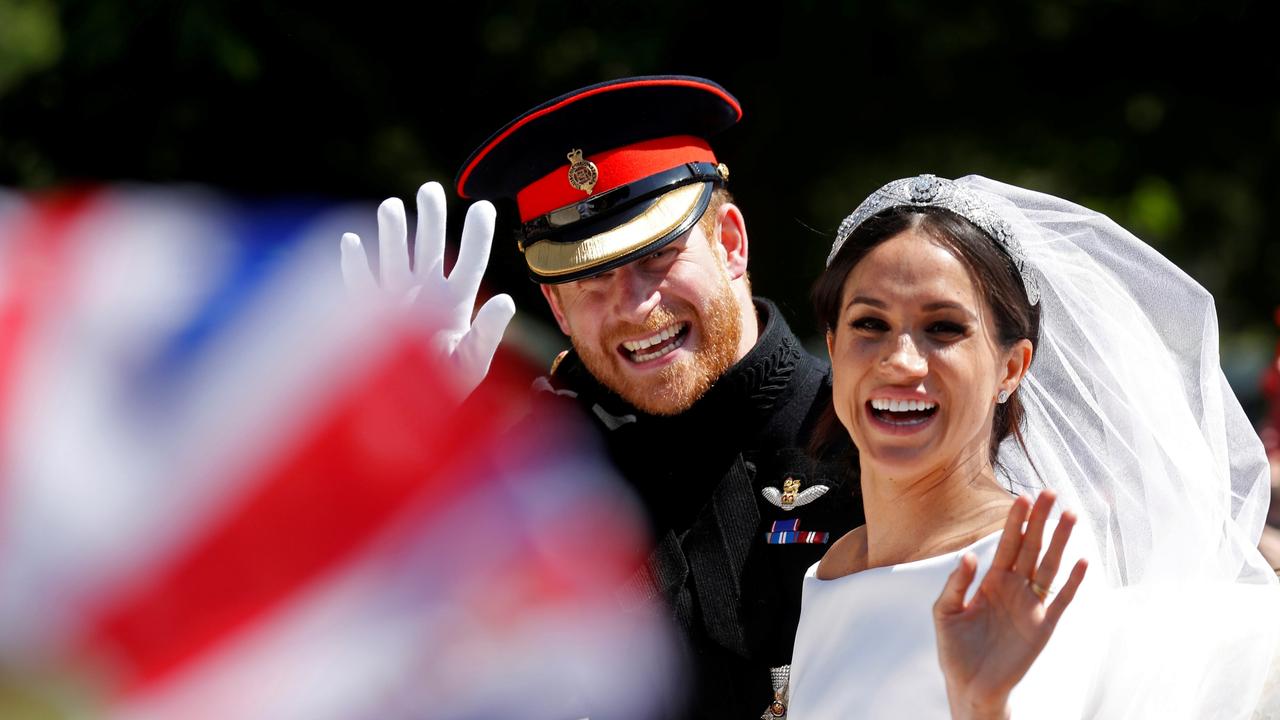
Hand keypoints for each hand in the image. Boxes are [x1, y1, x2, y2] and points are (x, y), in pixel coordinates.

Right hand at [340, 182, 515, 399]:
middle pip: (429, 248)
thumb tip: (508, 300)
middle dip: (429, 218)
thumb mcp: (473, 362)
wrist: (411, 417)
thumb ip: (488, 331)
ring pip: (395, 259)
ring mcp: (397, 304)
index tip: (483, 207)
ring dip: (393, 234)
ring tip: (392, 206)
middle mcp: (426, 296)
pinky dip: (354, 264)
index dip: (477, 235)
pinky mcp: (370, 317)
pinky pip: (359, 285)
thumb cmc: (448, 390)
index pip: (469, 262)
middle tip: (431, 189)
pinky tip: (351, 242)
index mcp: (456, 304)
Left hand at [933, 490, 1088, 719]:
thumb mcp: (945, 613)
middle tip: (1050, 492)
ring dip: (1061, 542)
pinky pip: (1061, 600)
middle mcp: (1014, 588)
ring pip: (1049, 566)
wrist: (970, 686)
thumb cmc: (954, 649)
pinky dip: (1073, 582)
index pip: (1006, 544)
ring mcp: (1031, 606)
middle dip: (1040, 520)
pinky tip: (1083, 561)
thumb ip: (956, 584)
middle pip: (1031, 547)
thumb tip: (969, 556)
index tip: (1022, 497)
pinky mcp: (1044, 627)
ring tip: (1071, 515)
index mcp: (990, 581)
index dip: (1014, 521)